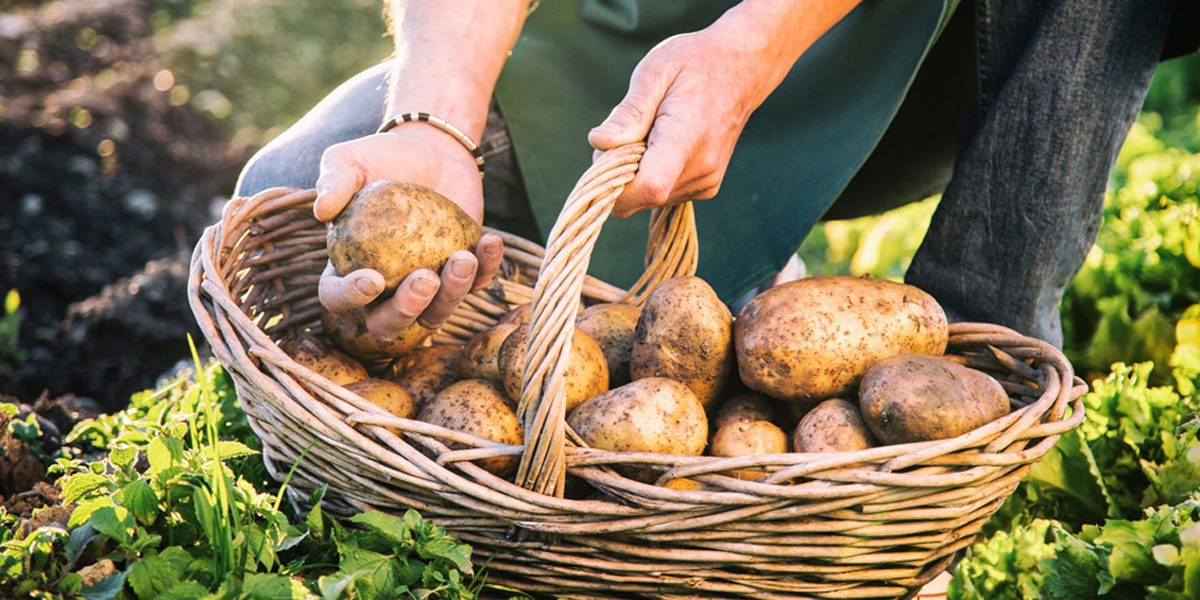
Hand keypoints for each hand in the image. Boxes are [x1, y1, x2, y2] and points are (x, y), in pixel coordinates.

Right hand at [314, 126, 503, 338]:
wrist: (432, 152)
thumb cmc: (382, 157)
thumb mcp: (349, 161)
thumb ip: (333, 181)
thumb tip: (322, 211)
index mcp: (347, 268)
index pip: (337, 297)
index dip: (351, 297)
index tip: (373, 278)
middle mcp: (385, 289)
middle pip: (388, 324)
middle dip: (407, 311)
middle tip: (425, 278)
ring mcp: (426, 286)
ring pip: (435, 314)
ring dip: (452, 295)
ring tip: (463, 258)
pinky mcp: (462, 275)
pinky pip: (477, 283)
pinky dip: (487, 268)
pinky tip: (489, 241)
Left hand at [588, 0, 856, 217]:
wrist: (742, 69)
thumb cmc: (695, 63)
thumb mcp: (655, 71)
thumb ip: (629, 112)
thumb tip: (600, 144)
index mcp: (687, 138)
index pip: (648, 187)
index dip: (615, 184)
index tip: (604, 155)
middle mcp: (701, 169)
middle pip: (639, 197)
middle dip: (617, 172)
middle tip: (626, 131)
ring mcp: (706, 183)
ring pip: (646, 199)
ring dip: (634, 172)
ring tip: (649, 132)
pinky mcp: (706, 188)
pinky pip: (661, 195)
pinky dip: (650, 174)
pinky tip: (662, 143)